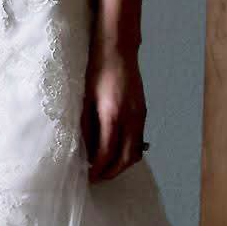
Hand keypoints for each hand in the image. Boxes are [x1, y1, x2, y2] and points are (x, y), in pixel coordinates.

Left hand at [82, 44, 146, 183]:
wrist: (117, 48)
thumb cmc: (96, 69)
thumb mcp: (84, 98)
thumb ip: (85, 125)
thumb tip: (84, 149)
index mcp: (112, 115)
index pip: (107, 153)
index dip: (98, 169)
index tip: (88, 176)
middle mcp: (130, 118)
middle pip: (126, 158)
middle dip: (112, 172)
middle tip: (97, 177)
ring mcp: (139, 115)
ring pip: (136, 151)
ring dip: (122, 164)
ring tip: (106, 167)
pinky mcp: (142, 111)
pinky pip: (139, 139)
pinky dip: (129, 150)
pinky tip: (116, 150)